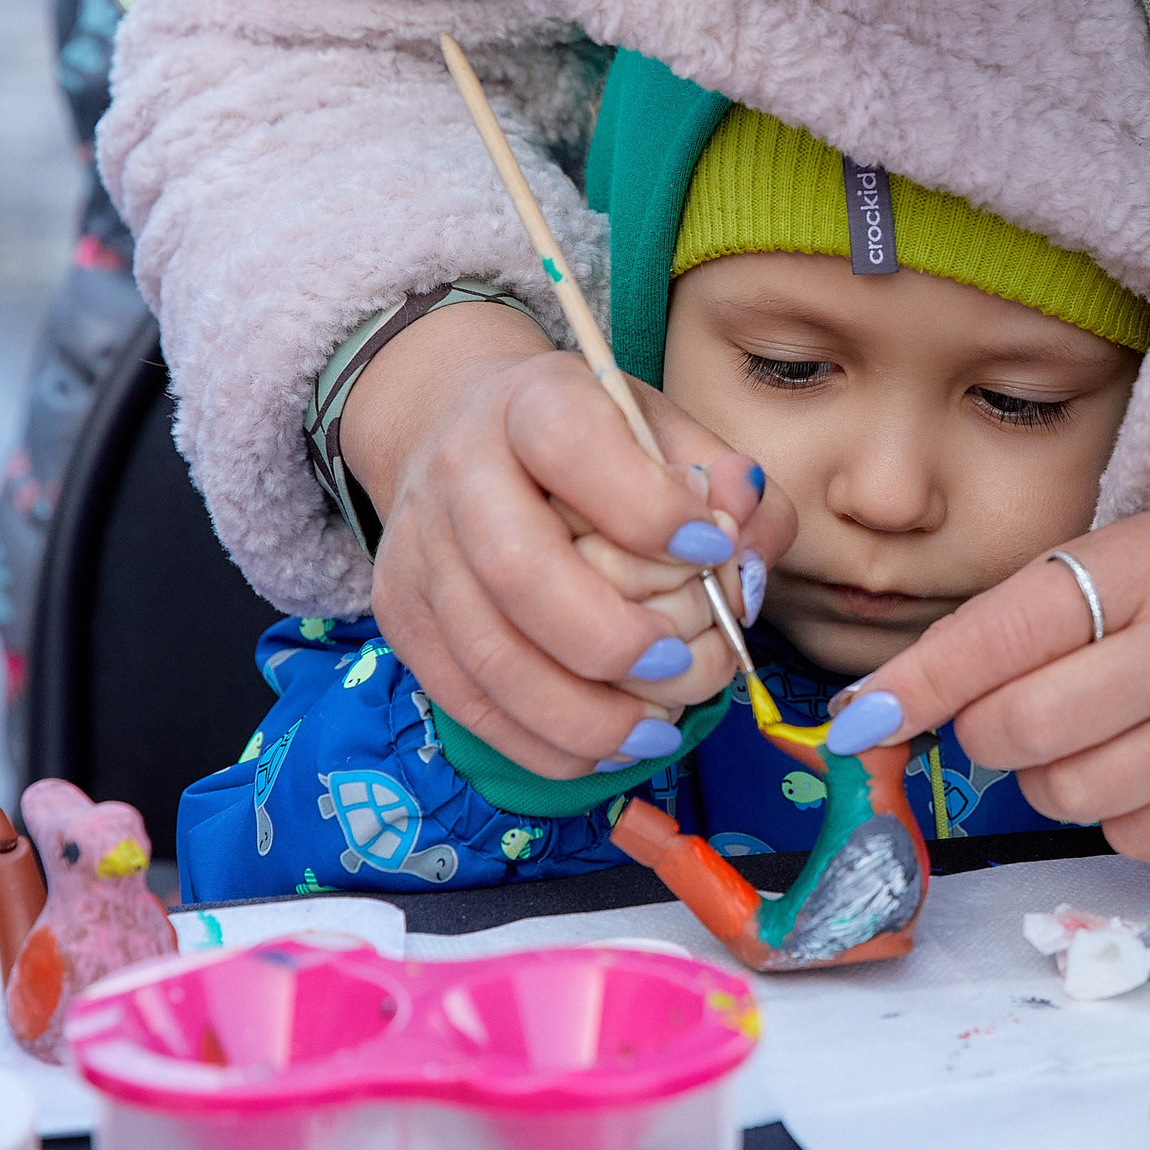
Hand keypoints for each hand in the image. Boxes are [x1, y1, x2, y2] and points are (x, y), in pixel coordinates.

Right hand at [343, 303, 796, 778]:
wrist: (455, 433)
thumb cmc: (587, 444)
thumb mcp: (664, 432)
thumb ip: (724, 482)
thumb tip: (747, 534)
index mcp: (532, 403)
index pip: (569, 443)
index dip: (645, 507)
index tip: (713, 548)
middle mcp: (459, 469)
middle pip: (516, 567)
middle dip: (611, 636)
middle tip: (683, 664)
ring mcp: (420, 550)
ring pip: (488, 653)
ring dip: (584, 712)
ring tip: (660, 726)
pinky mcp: (402, 618)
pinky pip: (466, 703)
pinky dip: (544, 743)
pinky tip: (608, 746)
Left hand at [829, 508, 1149, 860]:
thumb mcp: (1108, 565)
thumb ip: (1003, 630)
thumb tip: (877, 714)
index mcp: (1145, 566)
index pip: (1000, 637)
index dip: (918, 687)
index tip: (859, 724)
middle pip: (1020, 731)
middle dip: (990, 732)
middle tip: (1015, 712)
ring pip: (1065, 796)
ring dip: (1053, 775)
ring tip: (1103, 728)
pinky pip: (1129, 837)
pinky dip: (1119, 809)